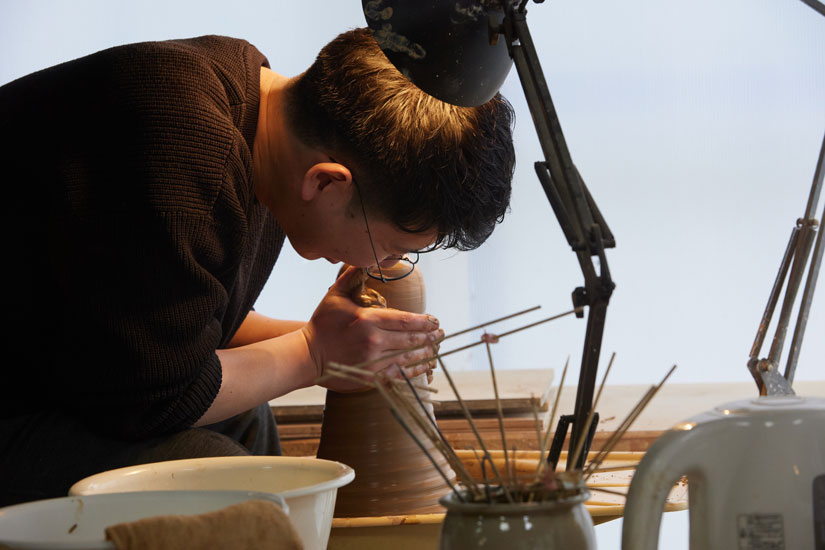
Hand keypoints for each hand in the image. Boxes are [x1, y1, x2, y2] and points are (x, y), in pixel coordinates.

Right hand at [301, 266, 442, 391]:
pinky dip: (414, 370)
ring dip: (426, 353)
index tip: (435, 320)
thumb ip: (352, 277)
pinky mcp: (371, 376)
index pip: (405, 320)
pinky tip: (424, 366)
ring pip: (408, 357)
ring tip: (436, 348)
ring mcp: (373, 361)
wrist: (307, 355)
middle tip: (441, 333)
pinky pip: (399, 374)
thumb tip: (366, 259)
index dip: (424, 321)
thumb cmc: (322, 324)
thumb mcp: (335, 295)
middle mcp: (374, 341)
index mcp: (368, 319)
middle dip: (430, 336)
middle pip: (411, 339)